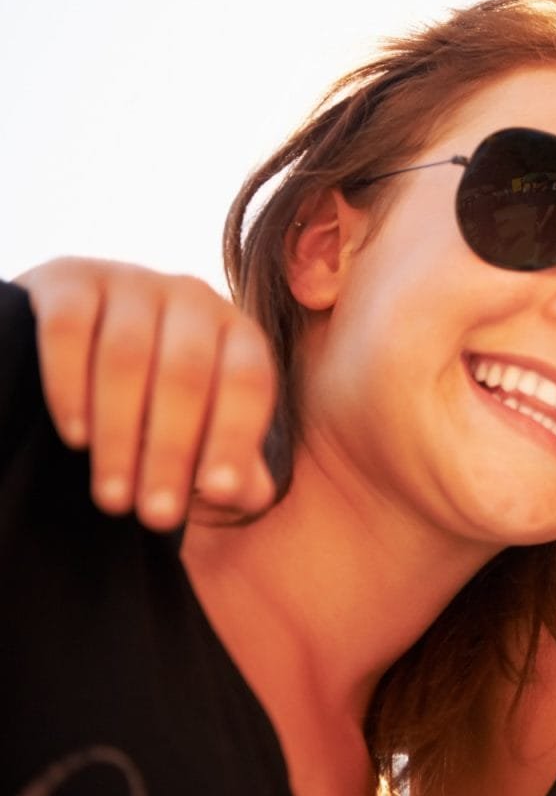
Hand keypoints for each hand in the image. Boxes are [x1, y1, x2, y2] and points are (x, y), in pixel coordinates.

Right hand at [16, 257, 277, 529]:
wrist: (83, 347)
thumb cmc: (159, 402)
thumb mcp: (204, 429)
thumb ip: (233, 465)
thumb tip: (243, 492)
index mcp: (239, 333)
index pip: (248, 383)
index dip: (235, 438)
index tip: (218, 493)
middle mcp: (194, 298)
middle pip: (187, 374)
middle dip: (173, 452)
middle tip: (157, 516)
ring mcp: (132, 281)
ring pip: (126, 356)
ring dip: (120, 433)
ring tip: (113, 497)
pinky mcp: (71, 279)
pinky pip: (68, 330)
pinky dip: (69, 384)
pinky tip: (75, 437)